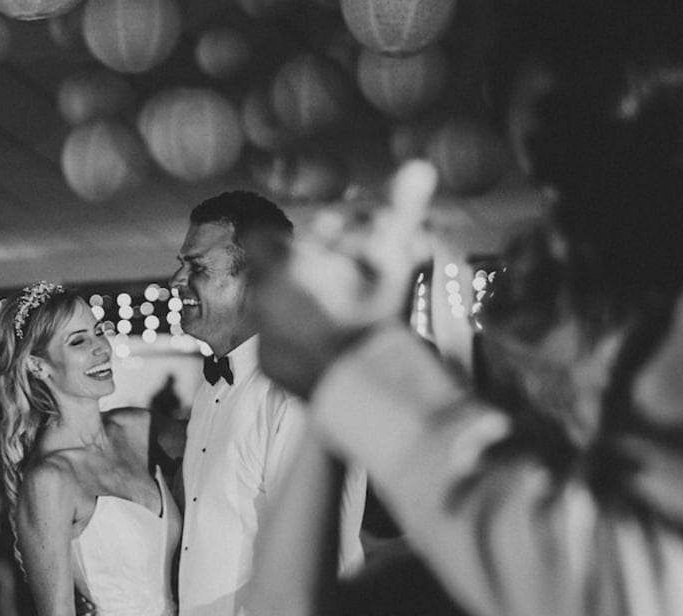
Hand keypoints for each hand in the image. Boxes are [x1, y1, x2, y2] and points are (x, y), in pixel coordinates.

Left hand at [246, 160, 438, 397]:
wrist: (366, 380)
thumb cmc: (376, 313)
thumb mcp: (392, 256)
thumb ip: (400, 211)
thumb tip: (420, 168)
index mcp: (284, 266)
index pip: (263, 240)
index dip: (288, 243)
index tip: (314, 251)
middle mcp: (264, 298)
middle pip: (270, 276)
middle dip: (297, 277)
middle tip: (332, 286)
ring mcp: (262, 335)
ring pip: (271, 311)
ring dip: (296, 309)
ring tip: (330, 316)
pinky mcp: (268, 366)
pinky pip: (275, 347)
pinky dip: (295, 344)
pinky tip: (323, 346)